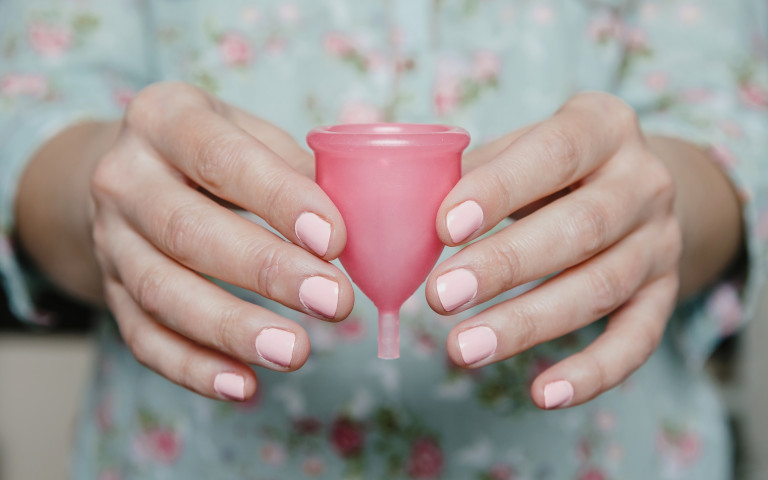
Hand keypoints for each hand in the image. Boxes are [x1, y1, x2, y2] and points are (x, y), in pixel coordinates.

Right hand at [90, 82, 353, 399]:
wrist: (130, 175)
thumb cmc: (213, 152)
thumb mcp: (251, 134)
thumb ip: (303, 166)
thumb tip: (366, 211)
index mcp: (165, 119)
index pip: (220, 156)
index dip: (278, 198)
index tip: (335, 238)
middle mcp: (124, 178)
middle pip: (187, 230)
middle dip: (266, 271)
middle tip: (334, 302)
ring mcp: (111, 240)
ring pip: (163, 292)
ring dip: (233, 328)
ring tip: (296, 352)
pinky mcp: (111, 292)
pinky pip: (145, 338)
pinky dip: (194, 368)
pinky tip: (245, 386)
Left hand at [427, 92, 682, 408]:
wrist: (634, 187)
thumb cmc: (551, 168)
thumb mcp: (519, 148)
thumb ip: (466, 170)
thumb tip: (393, 204)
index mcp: (603, 126)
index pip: (556, 152)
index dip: (501, 189)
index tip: (445, 228)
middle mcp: (643, 182)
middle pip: (580, 227)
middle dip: (505, 265)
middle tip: (439, 296)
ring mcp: (660, 242)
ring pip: (599, 288)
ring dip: (527, 324)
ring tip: (461, 349)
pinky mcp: (664, 294)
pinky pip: (636, 341)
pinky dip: (592, 373)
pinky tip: (541, 394)